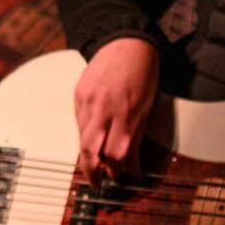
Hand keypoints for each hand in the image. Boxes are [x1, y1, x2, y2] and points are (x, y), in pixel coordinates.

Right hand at [72, 36, 159, 170]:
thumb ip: (136, 139)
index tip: (118, 177)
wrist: (124, 41)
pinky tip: (93, 136)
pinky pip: (78, 121)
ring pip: (82, 137)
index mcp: (125, 112)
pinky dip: (85, 133)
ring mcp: (86, 99)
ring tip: (96, 161)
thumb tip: (134, 168)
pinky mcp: (77, 93)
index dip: (116, 170)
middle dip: (91, 171)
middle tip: (96, 183)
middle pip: (90, 149)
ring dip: (89, 152)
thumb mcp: (146, 108)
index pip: (115, 153)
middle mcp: (103, 107)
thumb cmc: (142, 73)